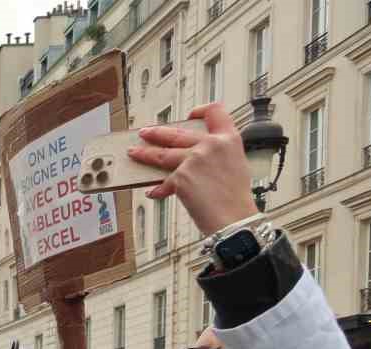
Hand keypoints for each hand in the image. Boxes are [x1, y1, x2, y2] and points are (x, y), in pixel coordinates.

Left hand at [129, 103, 261, 235]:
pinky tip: (153, 192)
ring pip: (162, 153)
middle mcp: (211, 145)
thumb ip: (217, 153)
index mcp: (229, 138)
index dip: (201, 110)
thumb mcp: (236, 164)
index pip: (215, 112)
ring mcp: (194, 159)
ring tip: (134, 152)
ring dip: (144, 153)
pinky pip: (163, 181)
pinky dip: (157, 189)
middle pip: (178, 133)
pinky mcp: (180, 177)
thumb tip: (199, 153)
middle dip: (157, 132)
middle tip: (146, 133)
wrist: (233, 217)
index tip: (190, 114)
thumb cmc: (235, 197)